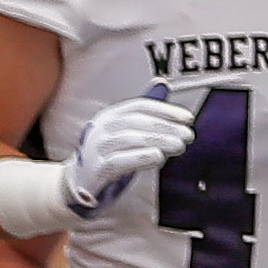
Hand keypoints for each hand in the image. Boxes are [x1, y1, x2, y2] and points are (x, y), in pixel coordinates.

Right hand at [64, 85, 197, 217]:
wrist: (79, 183)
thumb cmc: (106, 155)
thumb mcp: (124, 131)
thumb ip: (143, 112)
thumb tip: (162, 84)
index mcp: (109, 116)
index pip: (140, 106)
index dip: (166, 110)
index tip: (188, 118)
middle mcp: (101, 128)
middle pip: (137, 121)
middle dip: (166, 127)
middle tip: (188, 135)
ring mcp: (96, 148)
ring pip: (130, 139)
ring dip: (159, 141)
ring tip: (179, 146)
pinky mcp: (96, 169)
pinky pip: (120, 161)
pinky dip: (141, 157)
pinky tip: (159, 157)